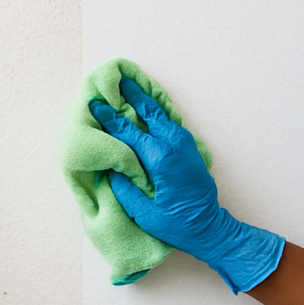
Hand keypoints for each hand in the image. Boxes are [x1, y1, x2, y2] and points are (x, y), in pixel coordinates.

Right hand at [89, 78, 284, 292]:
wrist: (208, 227)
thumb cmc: (175, 223)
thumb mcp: (142, 211)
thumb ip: (123, 185)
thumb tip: (111, 164)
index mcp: (159, 158)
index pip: (128, 131)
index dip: (110, 118)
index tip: (95, 103)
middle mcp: (173, 145)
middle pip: (147, 112)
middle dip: (131, 95)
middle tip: (116, 77)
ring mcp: (184, 144)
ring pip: (161, 113)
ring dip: (145, 99)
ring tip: (130, 84)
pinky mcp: (189, 148)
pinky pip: (169, 122)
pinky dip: (157, 111)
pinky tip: (149, 105)